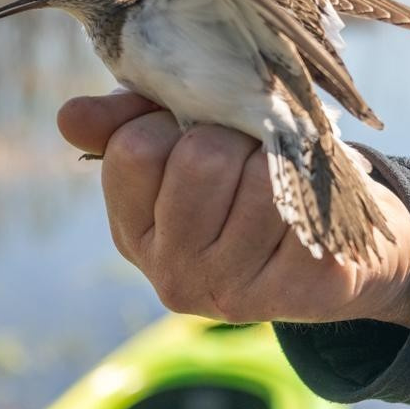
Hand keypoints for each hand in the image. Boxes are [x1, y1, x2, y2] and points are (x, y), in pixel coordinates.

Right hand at [57, 92, 409, 326]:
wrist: (341, 240)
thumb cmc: (245, 174)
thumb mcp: (178, 142)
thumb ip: (125, 122)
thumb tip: (68, 116)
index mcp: (133, 233)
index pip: (136, 147)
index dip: (173, 118)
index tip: (197, 126)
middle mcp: (174, 276)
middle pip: (200, 157)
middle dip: (233, 134)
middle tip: (250, 149)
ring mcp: (238, 292)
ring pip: (260, 176)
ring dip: (281, 154)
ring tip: (284, 174)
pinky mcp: (303, 289)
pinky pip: (310, 200)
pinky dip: (319, 179)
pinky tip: (314, 202)